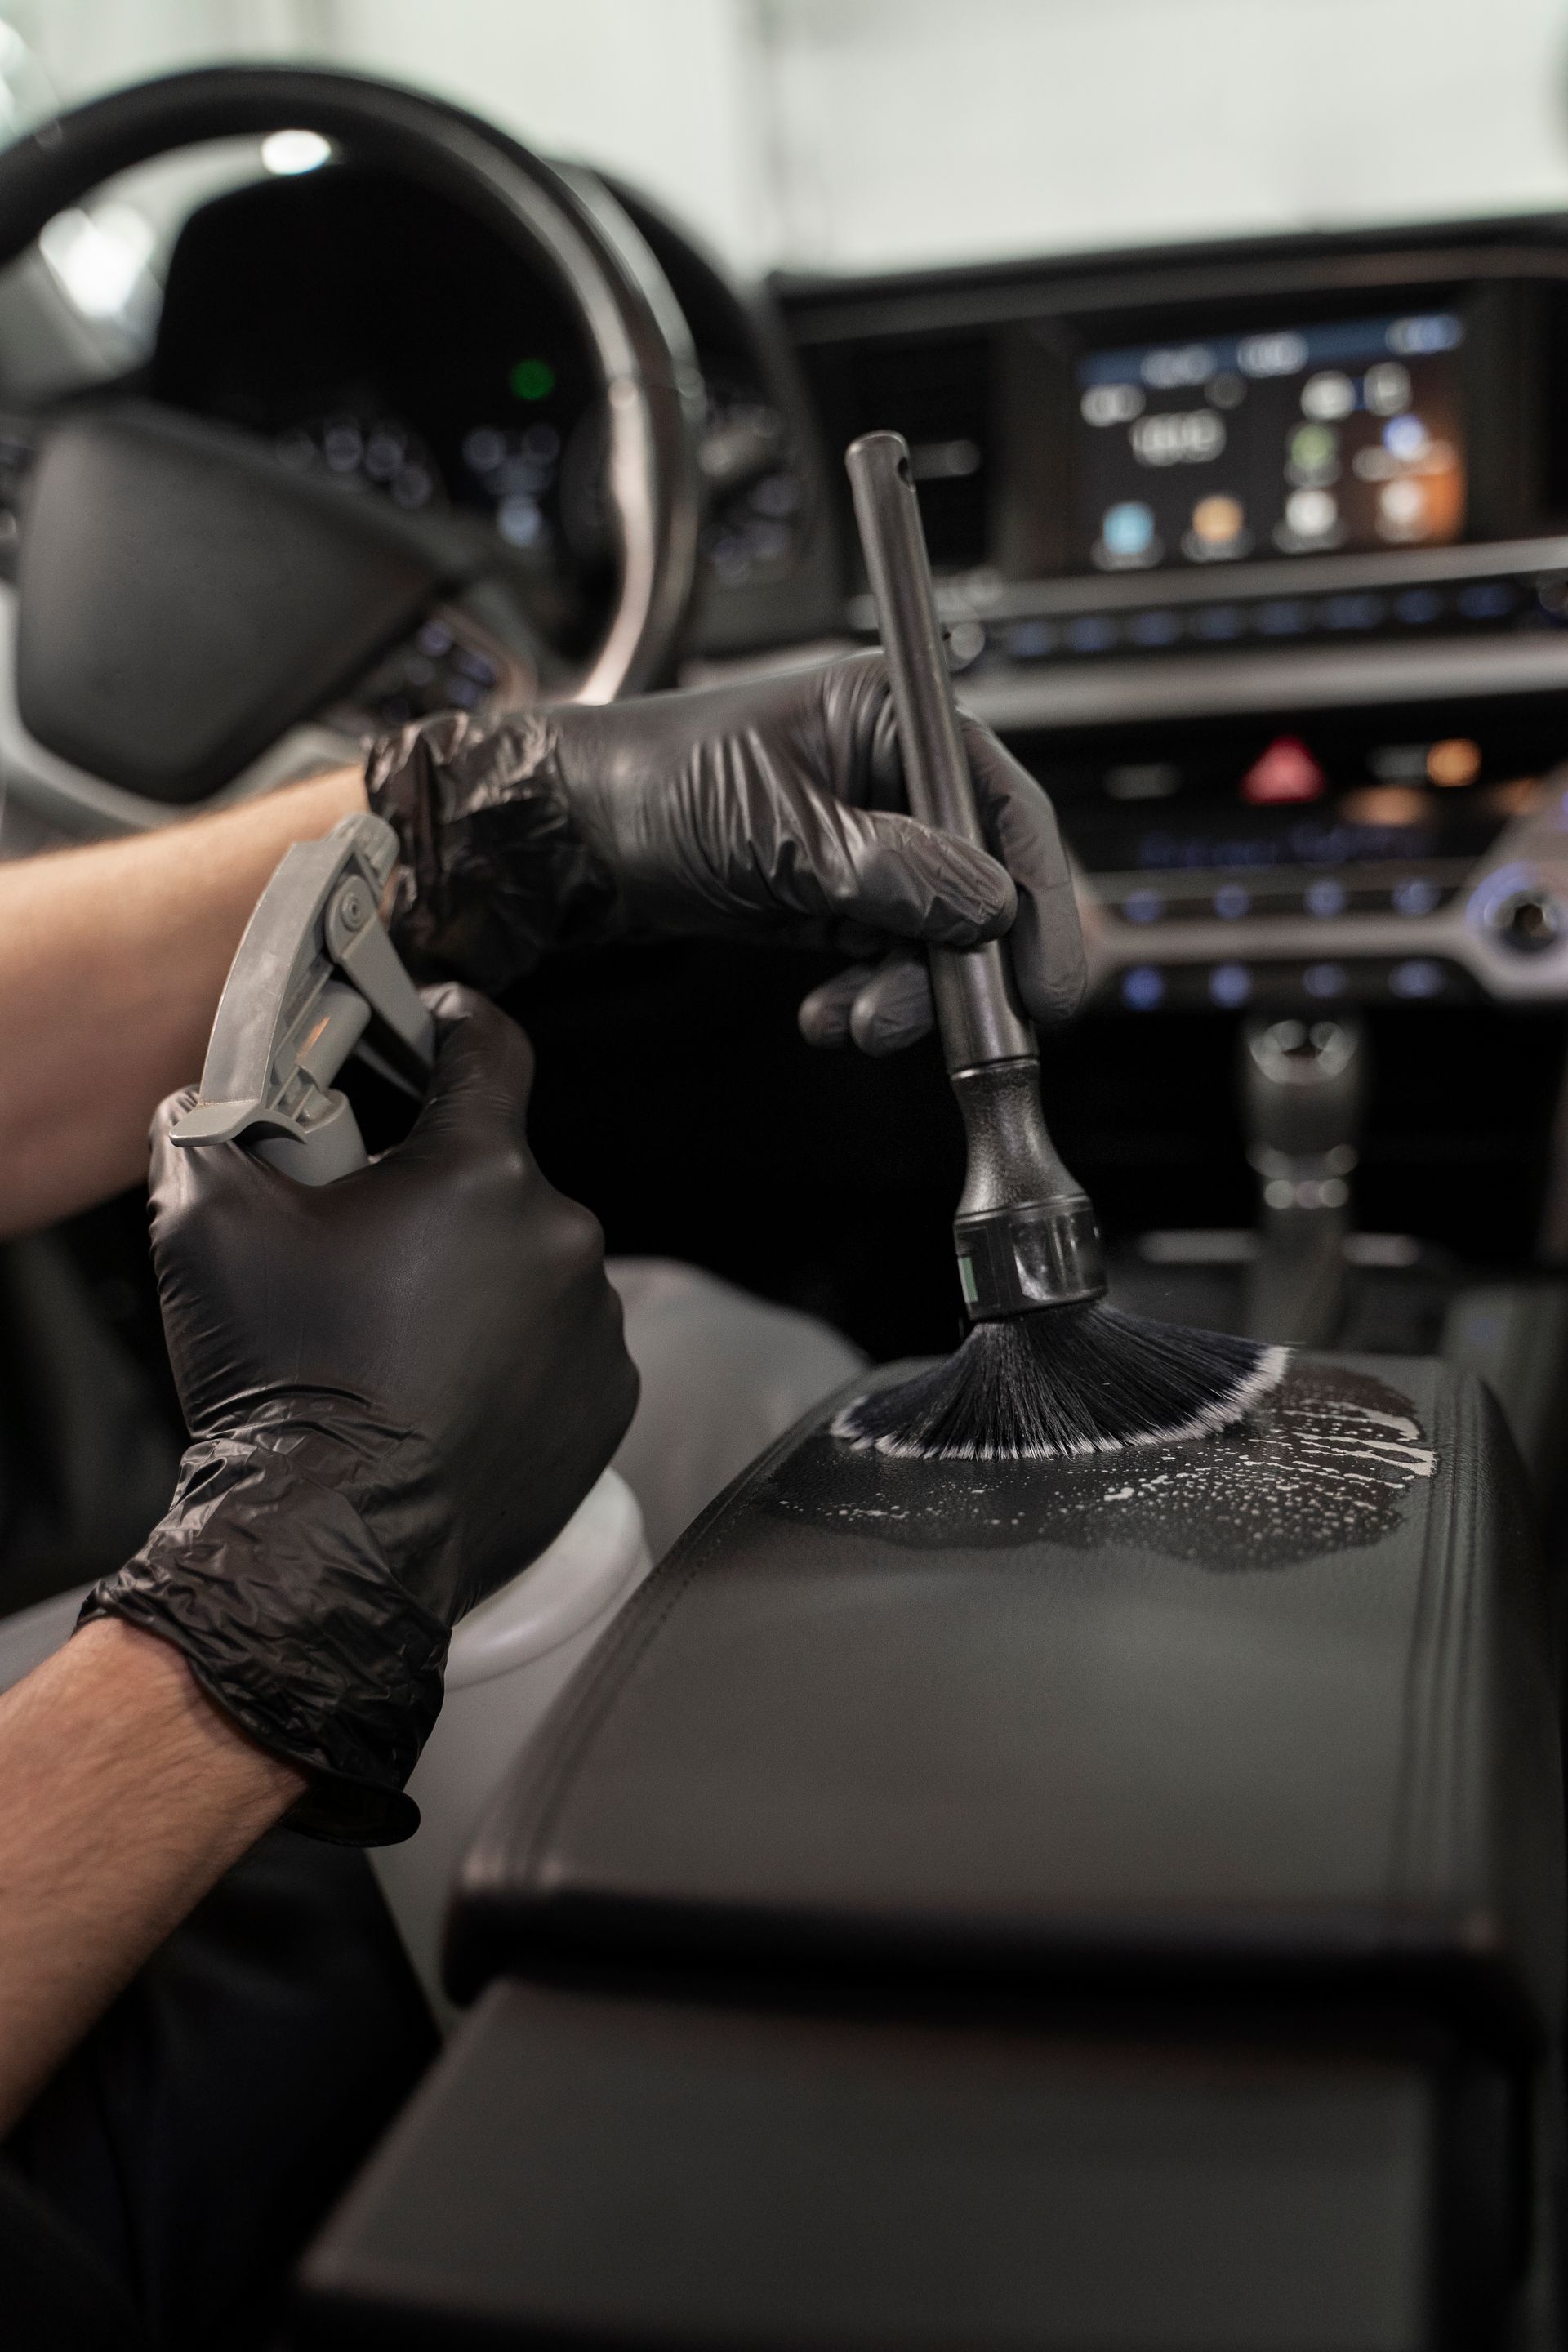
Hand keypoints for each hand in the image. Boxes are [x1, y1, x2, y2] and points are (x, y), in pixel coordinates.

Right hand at [81, 989, 636, 1843]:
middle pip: (500, 1176)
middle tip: (370, 1248)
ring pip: (534, 1266)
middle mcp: (561, 1235)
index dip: (455, 1022)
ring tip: (405, 1341)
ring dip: (483, 1281)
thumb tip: (209, 1107)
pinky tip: (449, 1391)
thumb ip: (211, 1132)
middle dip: (440, 1195)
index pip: (492, 1047)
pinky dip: (517, 1356)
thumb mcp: (208, 1227)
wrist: (329, 1542)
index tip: (434, 1026)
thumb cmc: (282, 1380)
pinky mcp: (608, 1401)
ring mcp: (596, 1324)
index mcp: (480, 1170)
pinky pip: (563, 1348)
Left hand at [366, 652, 1085, 1053]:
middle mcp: (896, 780)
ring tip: (851, 1023)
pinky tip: (825, 1017)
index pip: (1007, 809)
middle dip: (961, 966)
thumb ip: (891, 872)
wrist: (573, 839)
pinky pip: (889, 961)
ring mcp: (872, 845)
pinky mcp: (841, 898)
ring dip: (906, 996)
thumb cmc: (656, 788)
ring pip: (939, 940)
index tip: (1049, 983)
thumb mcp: (779, 829)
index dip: (1040, 898)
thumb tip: (987, 909)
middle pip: (984, 887)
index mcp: (895, 721)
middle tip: (940, 1024)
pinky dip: (869, 1000)